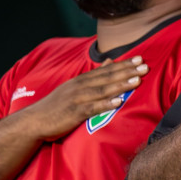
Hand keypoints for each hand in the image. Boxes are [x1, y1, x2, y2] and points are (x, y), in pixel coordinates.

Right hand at [17, 57, 147, 140]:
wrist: (34, 121)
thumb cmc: (58, 105)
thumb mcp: (75, 87)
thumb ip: (94, 75)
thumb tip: (110, 61)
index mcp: (81, 80)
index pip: (106, 70)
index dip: (123, 64)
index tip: (140, 58)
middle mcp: (80, 87)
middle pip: (106, 77)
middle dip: (127, 71)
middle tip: (145, 66)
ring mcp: (76, 99)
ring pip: (101, 90)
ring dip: (120, 85)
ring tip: (137, 80)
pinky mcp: (73, 113)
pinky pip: (92, 108)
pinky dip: (105, 104)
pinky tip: (119, 102)